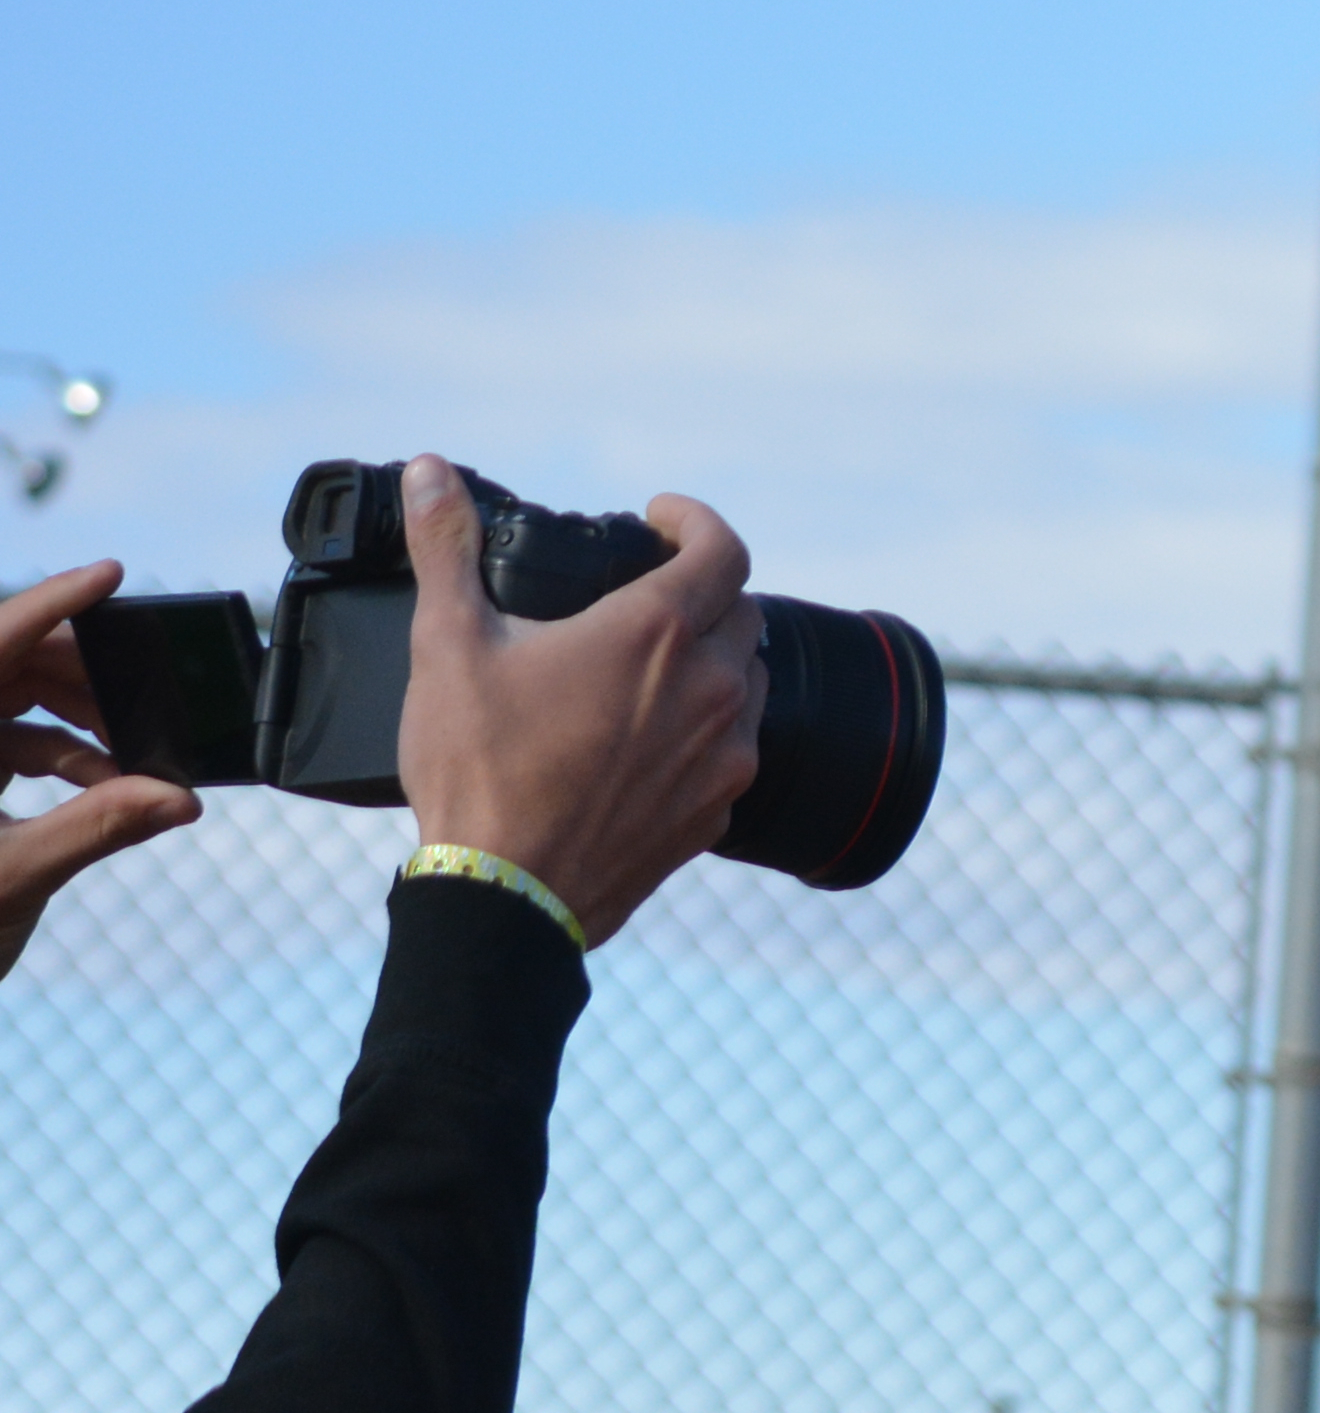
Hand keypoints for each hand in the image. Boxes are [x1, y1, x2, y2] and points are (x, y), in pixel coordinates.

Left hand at [1, 560, 203, 974]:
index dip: (52, 602)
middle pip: (8, 663)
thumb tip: (178, 799)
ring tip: (137, 760)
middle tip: (152, 698)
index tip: (110, 573)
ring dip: (79, 721)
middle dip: (86, 675)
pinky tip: (107, 786)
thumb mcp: (13, 877)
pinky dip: (61, 756)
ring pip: (11, 700)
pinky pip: (9, 741)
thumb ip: (98, 830)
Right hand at [394, 455, 760, 937]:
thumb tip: (429, 470)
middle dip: (701, 589)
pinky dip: (704, 727)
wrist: (507, 893)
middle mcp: (710, 690)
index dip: (696, 521)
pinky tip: (648, 735)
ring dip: (711, 659)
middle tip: (645, 590)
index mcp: (655, 635)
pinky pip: (732, 748)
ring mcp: (724, 755)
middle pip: (740, 614)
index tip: (662, 517)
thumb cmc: (477, 767)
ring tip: (649, 661)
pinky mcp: (719, 809)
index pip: (724, 550)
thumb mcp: (447, 642)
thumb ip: (445, 547)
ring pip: (748, 681)